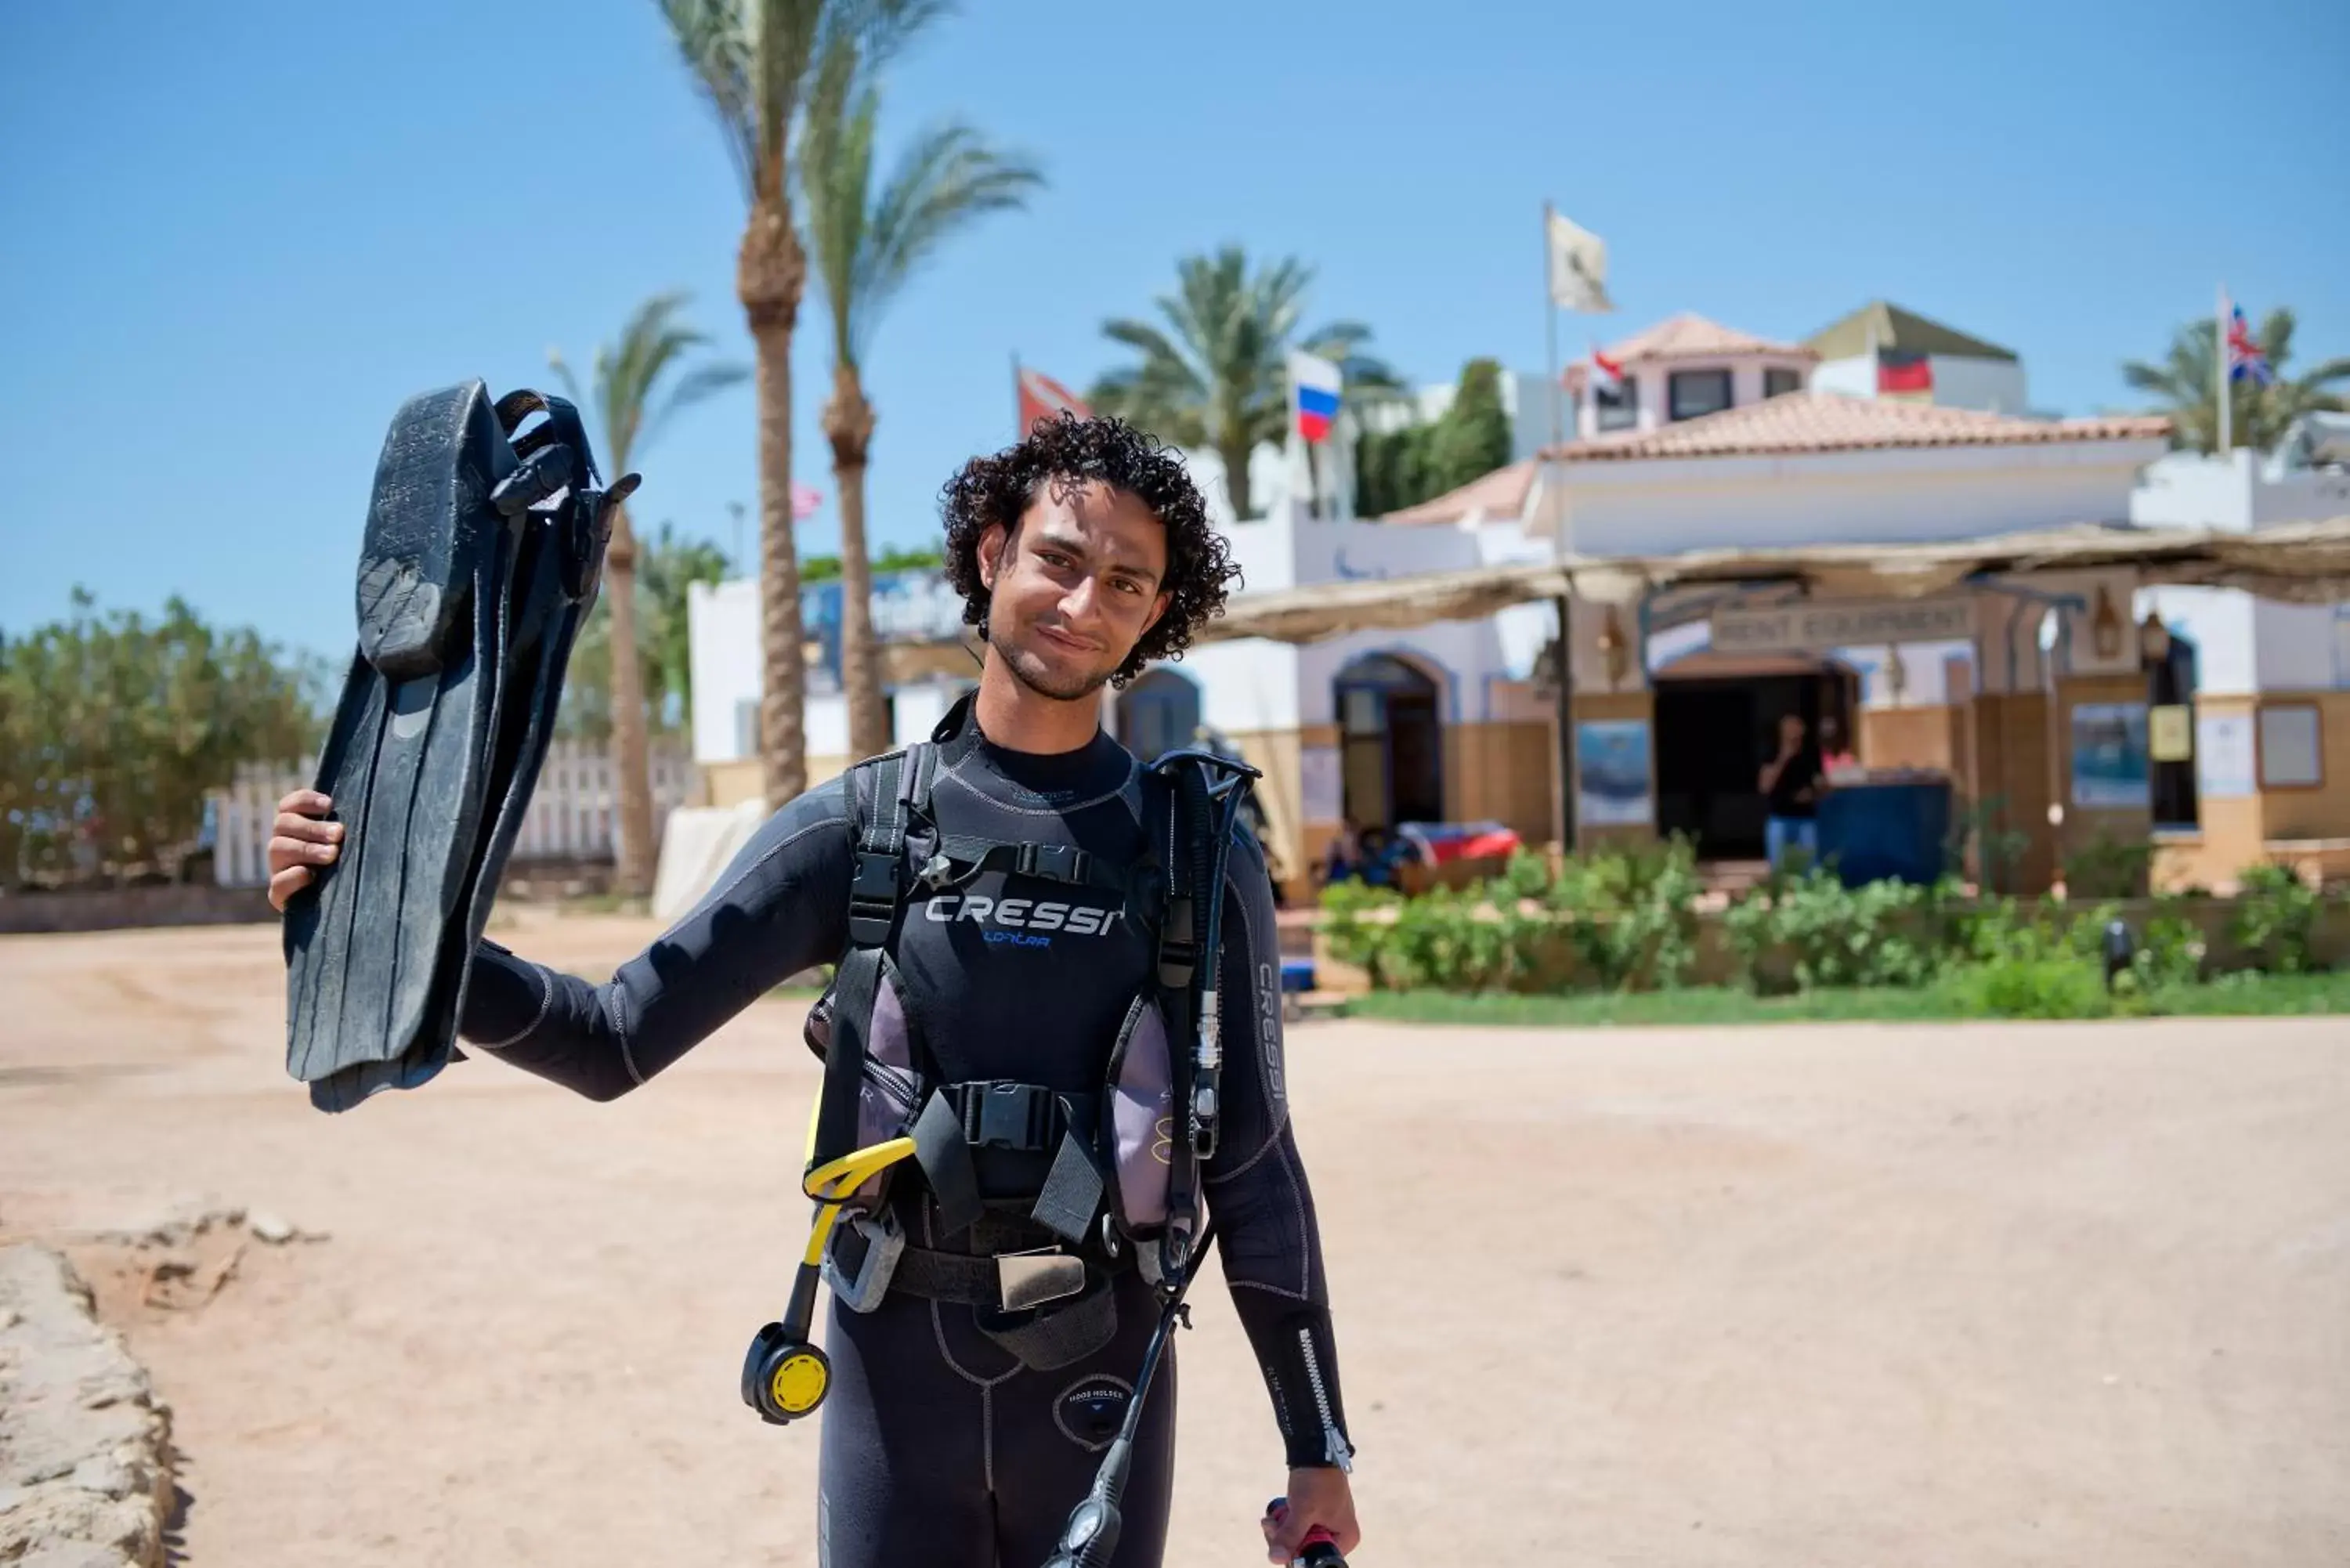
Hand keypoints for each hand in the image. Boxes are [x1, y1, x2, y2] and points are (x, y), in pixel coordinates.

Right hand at [267, 789, 342, 911]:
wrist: (346, 907)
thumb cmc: (353, 867)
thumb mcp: (351, 844)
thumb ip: (346, 827)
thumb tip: (367, 805)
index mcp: (297, 827)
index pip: (289, 805)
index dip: (305, 801)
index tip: (329, 805)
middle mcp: (283, 845)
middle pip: (283, 824)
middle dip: (312, 827)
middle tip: (338, 834)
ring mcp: (279, 869)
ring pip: (277, 848)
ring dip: (307, 849)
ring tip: (332, 854)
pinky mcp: (279, 895)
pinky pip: (278, 884)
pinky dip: (292, 877)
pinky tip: (310, 875)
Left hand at [1264, 1468, 1359, 1563]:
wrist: (1315, 1451)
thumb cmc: (1316, 1481)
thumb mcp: (1303, 1511)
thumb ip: (1290, 1536)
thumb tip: (1274, 1559)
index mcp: (1345, 1539)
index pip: (1318, 1559)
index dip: (1296, 1555)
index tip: (1279, 1544)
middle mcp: (1339, 1535)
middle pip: (1306, 1551)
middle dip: (1285, 1541)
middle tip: (1271, 1526)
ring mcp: (1326, 1525)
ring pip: (1298, 1540)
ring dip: (1281, 1532)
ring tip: (1270, 1519)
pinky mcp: (1315, 1515)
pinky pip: (1298, 1528)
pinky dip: (1285, 1523)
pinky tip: (1274, 1516)